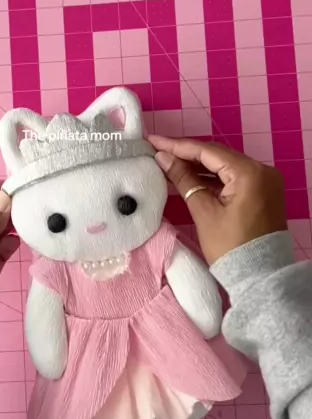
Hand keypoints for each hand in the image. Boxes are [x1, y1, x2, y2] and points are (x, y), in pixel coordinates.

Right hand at [149, 136, 286, 265]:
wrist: (259, 278)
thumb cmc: (230, 247)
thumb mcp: (204, 211)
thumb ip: (183, 179)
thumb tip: (163, 158)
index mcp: (249, 173)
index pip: (208, 152)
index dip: (177, 146)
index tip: (154, 141)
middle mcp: (261, 170)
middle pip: (217, 156)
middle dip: (186, 154)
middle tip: (158, 151)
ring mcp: (264, 181)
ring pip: (224, 166)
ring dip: (197, 166)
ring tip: (169, 163)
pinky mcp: (262, 191)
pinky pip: (232, 177)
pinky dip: (211, 178)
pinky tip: (189, 177)